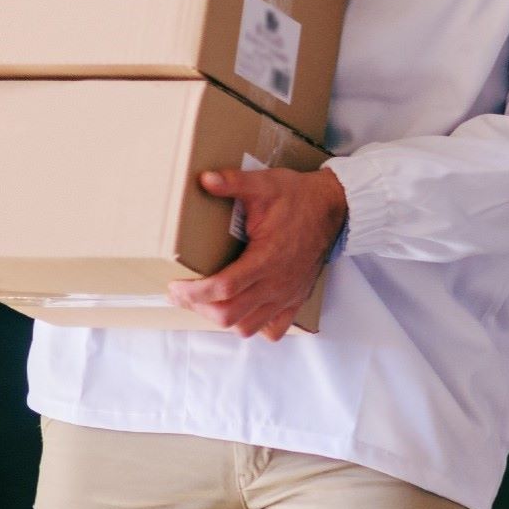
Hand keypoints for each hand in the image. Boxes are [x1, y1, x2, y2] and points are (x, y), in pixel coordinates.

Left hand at [167, 165, 347, 339]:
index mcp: (266, 258)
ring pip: (248, 327)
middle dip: (198, 307)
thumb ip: (234, 183)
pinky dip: (254, 326)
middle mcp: (276, 283)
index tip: (175, 286)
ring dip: (223, 318)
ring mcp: (287, 295)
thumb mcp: (264, 185)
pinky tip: (243, 310)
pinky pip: (274, 329)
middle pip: (230, 314)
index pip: (223, 288)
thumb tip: (205, 179)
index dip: (193, 292)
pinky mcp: (295, 299)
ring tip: (207, 302)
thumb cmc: (298, 198)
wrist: (333, 208)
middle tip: (182, 294)